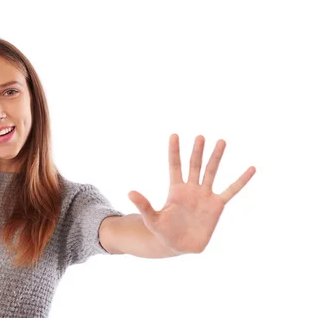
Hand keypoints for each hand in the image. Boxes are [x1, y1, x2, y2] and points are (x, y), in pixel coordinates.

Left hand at [127, 134, 255, 253]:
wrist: (178, 245)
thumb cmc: (163, 231)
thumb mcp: (152, 219)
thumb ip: (143, 205)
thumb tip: (129, 192)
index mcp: (175, 189)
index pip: (174, 165)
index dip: (174, 151)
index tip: (174, 135)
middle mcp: (191, 188)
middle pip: (194, 165)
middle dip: (197, 151)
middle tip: (200, 136)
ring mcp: (205, 195)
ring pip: (211, 172)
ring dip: (216, 158)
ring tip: (221, 141)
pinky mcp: (217, 206)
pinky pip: (231, 190)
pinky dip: (241, 180)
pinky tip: (251, 168)